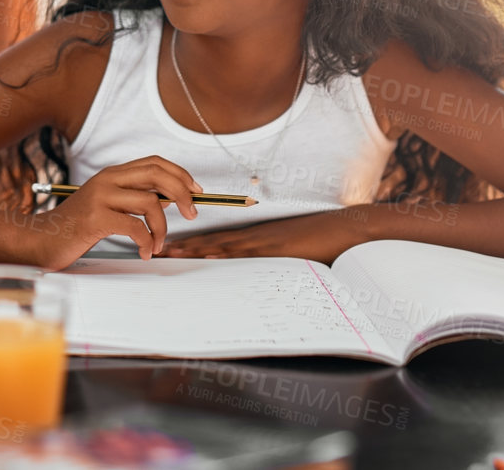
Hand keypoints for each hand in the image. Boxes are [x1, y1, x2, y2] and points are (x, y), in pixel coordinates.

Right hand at [29, 156, 200, 268]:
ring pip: (149, 203)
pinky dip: (146, 242)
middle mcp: (107, 180)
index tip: (196, 191)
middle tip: (192, 214)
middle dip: (183, 193)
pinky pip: (134, 227)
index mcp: (112, 174)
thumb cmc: (78, 226)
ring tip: (158, 245)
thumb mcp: (108, 205)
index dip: (180, 174)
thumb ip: (133, 198)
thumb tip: (170, 198)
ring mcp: (100, 197)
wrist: (42, 239)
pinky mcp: (95, 218)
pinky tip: (144, 252)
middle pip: (157, 174)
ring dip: (163, 228)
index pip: (154, 162)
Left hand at [157, 209, 364, 263]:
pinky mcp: (276, 249)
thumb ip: (271, 259)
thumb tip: (255, 273)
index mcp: (256, 238)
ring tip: (170, 253)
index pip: (217, 242)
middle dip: (183, 248)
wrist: (346, 228)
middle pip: (212, 242)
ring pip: (222, 246)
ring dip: (195, 250)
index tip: (169, 249)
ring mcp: (264, 242)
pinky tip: (209, 258)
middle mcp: (254, 237)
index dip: (192, 246)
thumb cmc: (321, 240)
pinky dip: (226, 255)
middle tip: (157, 250)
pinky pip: (246, 253)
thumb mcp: (290, 252)